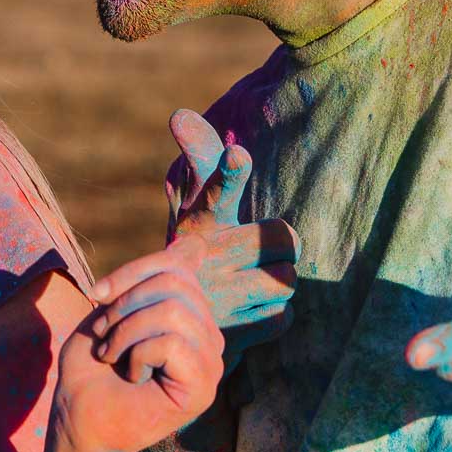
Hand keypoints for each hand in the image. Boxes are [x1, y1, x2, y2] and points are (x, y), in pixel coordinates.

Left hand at [51, 253, 225, 451]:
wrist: (79, 423)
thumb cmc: (90, 371)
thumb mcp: (111, 311)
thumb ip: (147, 280)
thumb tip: (194, 244)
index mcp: (189, 314)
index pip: (177, 265)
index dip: (131, 272)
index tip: (96, 295)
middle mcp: (207, 335)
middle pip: (175, 283)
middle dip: (124, 304)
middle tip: (104, 338)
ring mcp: (211, 362)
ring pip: (174, 311)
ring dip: (127, 331)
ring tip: (113, 356)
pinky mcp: (204, 387)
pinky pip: (173, 342)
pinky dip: (138, 353)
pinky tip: (132, 375)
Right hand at [166, 109, 297, 355]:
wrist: (164, 328)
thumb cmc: (193, 253)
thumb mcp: (194, 207)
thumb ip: (202, 161)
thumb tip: (180, 115)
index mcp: (196, 222)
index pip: (216, 190)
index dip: (229, 173)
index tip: (239, 155)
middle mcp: (202, 258)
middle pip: (283, 236)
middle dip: (280, 245)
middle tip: (260, 251)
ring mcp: (215, 299)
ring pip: (287, 280)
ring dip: (276, 285)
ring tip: (249, 286)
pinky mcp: (229, 337)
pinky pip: (281, 318)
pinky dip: (270, 317)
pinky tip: (248, 315)